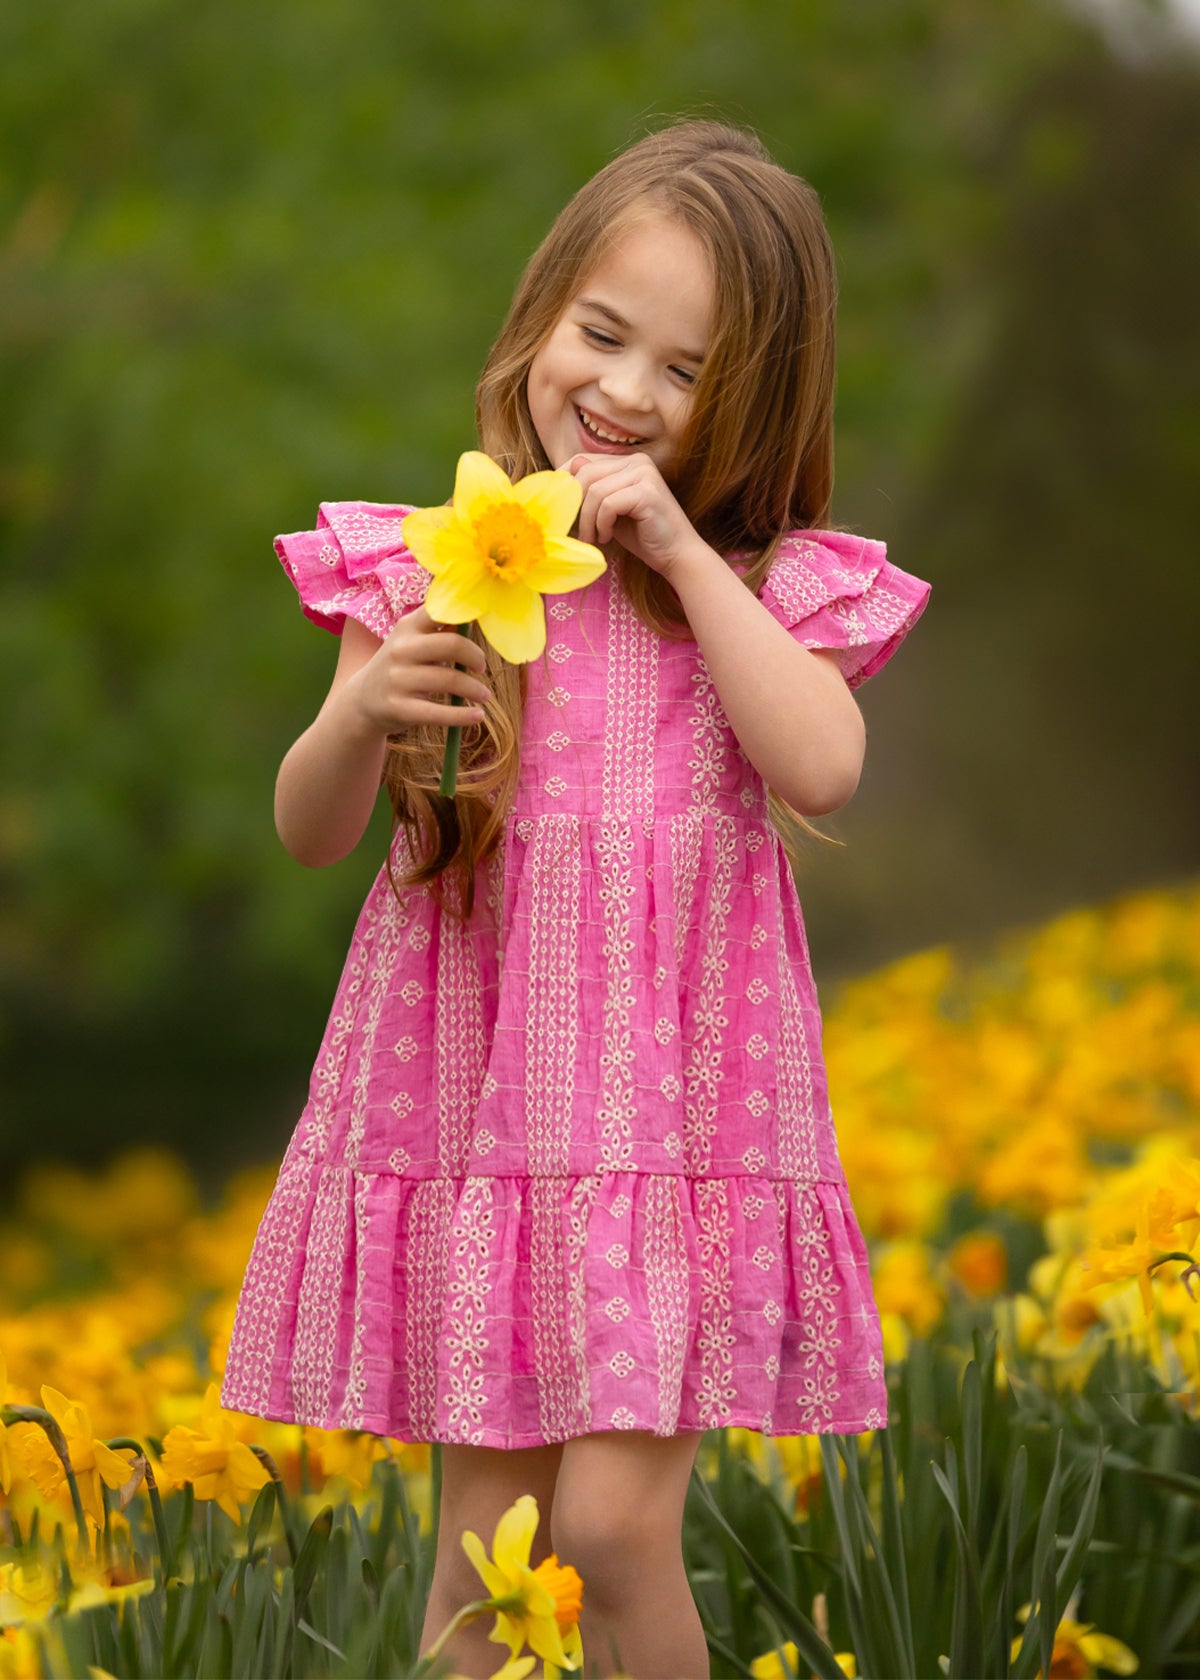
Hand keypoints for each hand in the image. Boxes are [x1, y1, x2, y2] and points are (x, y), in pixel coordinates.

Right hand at [342, 605, 491, 736]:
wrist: (362, 700)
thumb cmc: (400, 666)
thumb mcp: (411, 641)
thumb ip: (440, 630)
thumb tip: (476, 618)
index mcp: (407, 627)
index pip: (439, 611)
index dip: (466, 616)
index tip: (481, 628)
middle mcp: (401, 650)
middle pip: (452, 644)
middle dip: (476, 656)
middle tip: (482, 666)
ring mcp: (398, 679)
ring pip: (450, 680)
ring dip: (475, 689)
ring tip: (484, 695)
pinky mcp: (400, 708)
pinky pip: (439, 713)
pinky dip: (463, 715)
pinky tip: (478, 716)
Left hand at [568, 452, 712, 581]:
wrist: (676, 555)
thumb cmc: (642, 535)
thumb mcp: (609, 511)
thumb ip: (591, 493)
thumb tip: (563, 477)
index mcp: (627, 461)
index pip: (582, 460)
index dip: (563, 481)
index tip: (557, 506)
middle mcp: (637, 461)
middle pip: (586, 473)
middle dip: (575, 506)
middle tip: (575, 531)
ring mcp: (644, 474)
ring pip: (595, 491)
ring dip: (587, 520)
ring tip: (593, 538)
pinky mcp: (647, 492)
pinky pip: (608, 504)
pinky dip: (602, 524)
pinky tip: (607, 537)